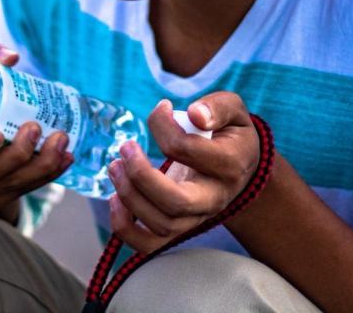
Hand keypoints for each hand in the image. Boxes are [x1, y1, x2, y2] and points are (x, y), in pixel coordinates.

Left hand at [107, 93, 260, 252]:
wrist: (238, 166)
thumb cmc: (228, 133)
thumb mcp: (233, 110)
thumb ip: (217, 107)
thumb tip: (194, 114)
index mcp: (230, 165)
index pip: (187, 149)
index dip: (163, 125)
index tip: (161, 108)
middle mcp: (214, 199)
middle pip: (176, 202)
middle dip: (141, 175)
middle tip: (126, 147)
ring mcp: (195, 218)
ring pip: (161, 225)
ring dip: (129, 195)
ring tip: (115, 165)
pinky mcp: (177, 228)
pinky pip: (148, 245)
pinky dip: (124, 227)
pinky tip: (114, 198)